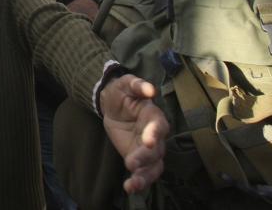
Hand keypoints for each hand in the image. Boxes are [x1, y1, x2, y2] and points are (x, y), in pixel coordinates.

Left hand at [100, 74, 168, 193]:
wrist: (113, 105)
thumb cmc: (122, 92)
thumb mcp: (125, 84)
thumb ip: (137, 85)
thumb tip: (149, 89)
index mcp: (154, 116)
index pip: (159, 126)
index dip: (155, 133)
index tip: (148, 141)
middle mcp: (155, 135)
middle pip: (157, 150)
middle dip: (146, 157)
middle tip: (132, 163)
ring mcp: (148, 149)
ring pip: (154, 166)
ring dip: (145, 176)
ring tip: (133, 184)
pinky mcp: (139, 158)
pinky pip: (143, 173)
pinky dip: (138, 181)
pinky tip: (129, 188)